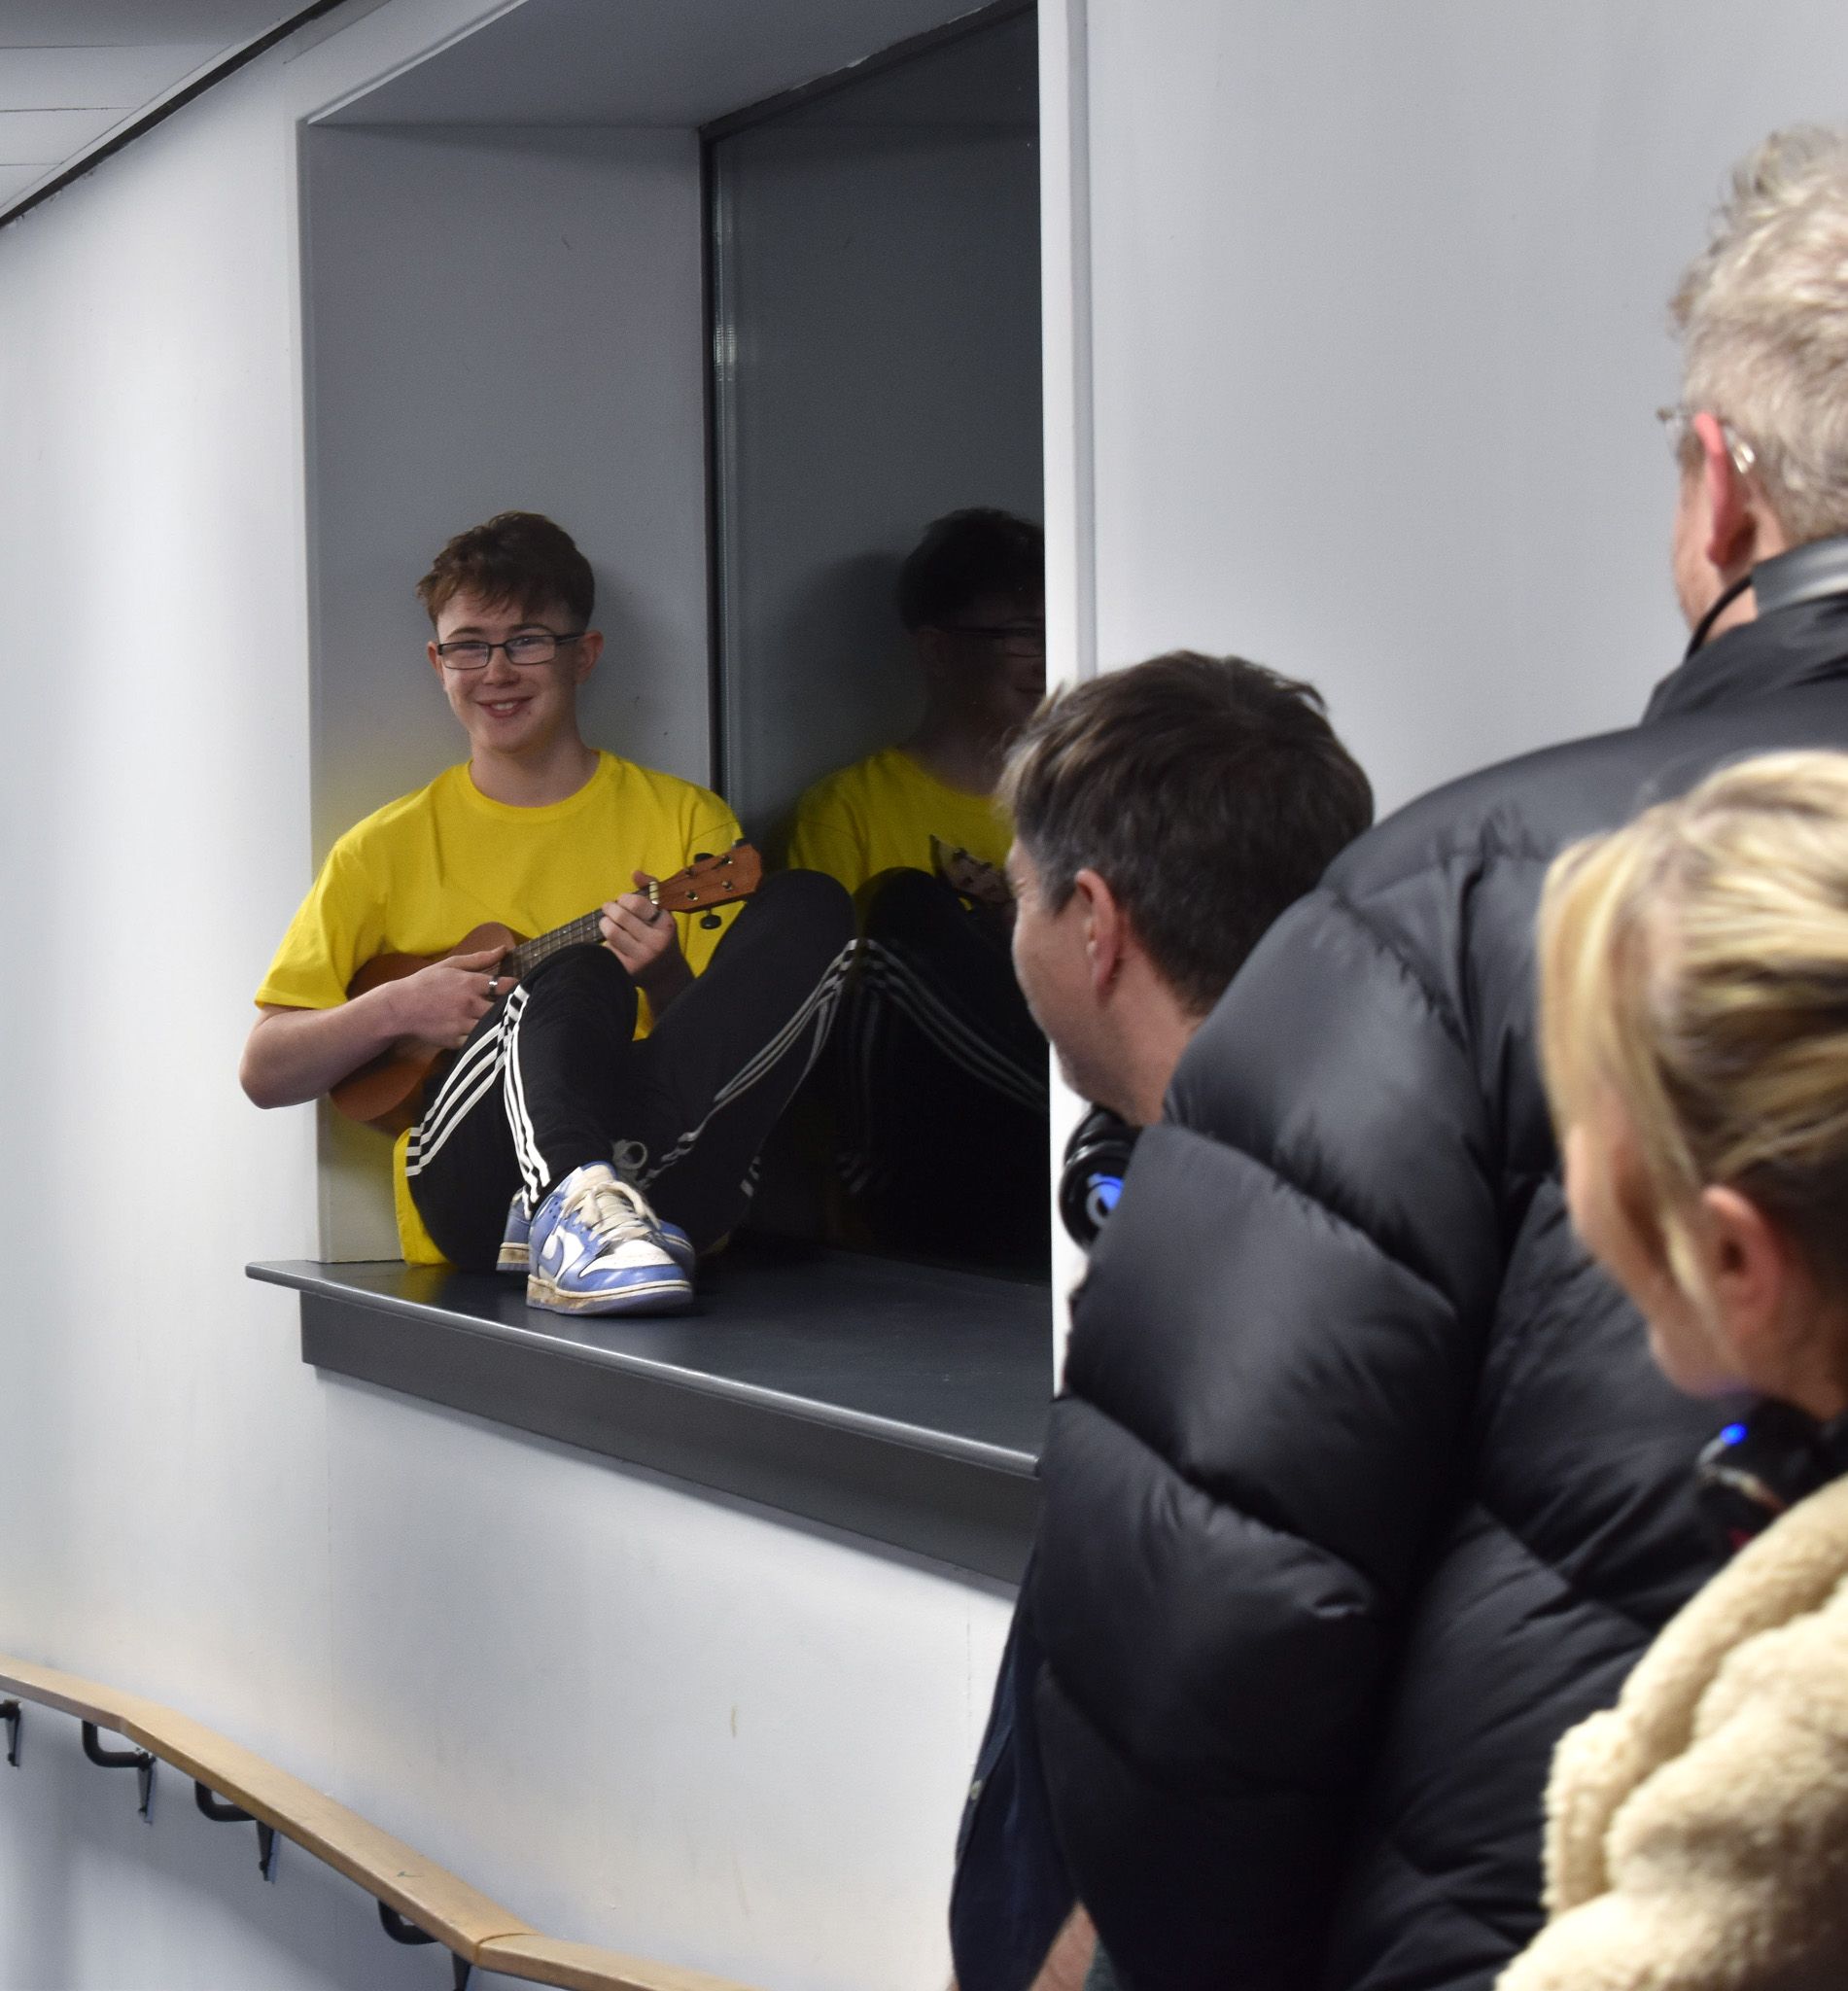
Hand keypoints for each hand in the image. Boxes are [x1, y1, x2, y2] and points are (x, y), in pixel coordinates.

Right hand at [388, 943, 508, 1049]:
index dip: (517, 987)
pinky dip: (486, 1040)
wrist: (401, 1007)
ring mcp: (463, 1024)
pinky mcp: (456, 1041)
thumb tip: (503, 949)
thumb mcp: (451, 965)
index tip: (521, 988)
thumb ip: (480, 959)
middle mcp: (469, 1004)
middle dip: (512, 1008)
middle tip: (518, 1007)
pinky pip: (479, 1042)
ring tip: (509, 1022)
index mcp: (470, 984)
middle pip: (503, 1009)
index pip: (505, 986)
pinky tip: (492, 1036)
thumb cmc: (426, 983)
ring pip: (493, 1028)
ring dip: (502, 1025)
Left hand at [601, 870, 691, 1006]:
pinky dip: (605, 942)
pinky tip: (611, 941)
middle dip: (610, 908)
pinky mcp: (628, 969)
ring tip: (606, 922)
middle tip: (608, 908)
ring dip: (604, 923)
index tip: (622, 900)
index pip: (638, 904)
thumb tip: (635, 872)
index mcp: (666, 925)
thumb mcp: (662, 914)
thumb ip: (651, 890)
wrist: (665, 974)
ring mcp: (642, 957)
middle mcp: (655, 942)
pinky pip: (607, 949)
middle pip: (621, 916)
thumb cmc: (660, 936)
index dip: (624, 899)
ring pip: (611, 932)